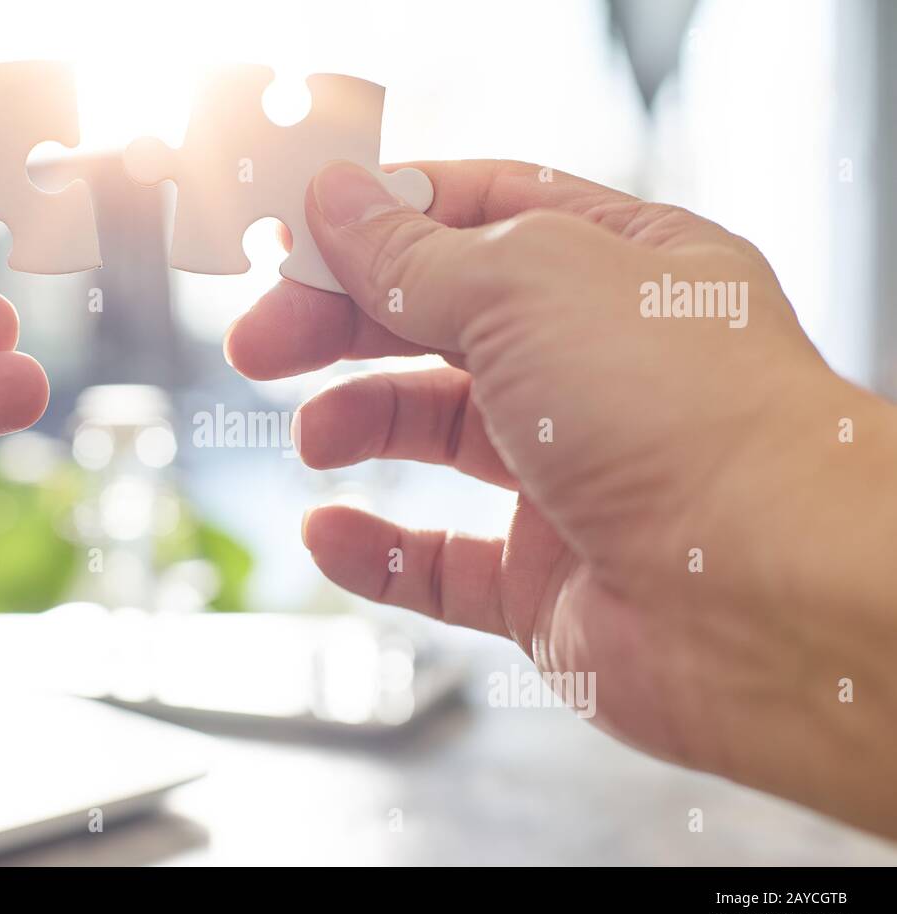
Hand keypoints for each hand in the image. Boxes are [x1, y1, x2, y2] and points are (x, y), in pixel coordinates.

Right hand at [227, 160, 896, 835]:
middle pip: (441, 324)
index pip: (481, 215)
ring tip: (314, 437)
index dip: (384, 220)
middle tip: (261, 339)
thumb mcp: (526, 287)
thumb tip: (337, 203)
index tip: (297, 239)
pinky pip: (441, 564)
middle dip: (342, 323)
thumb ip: (414, 256)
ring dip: (361, 424)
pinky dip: (377, 552)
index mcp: (620, 270)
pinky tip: (329, 535)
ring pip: (438, 437)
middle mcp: (599, 369)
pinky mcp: (547, 580)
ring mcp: (574, 477)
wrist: (764, 600)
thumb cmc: (685, 420)